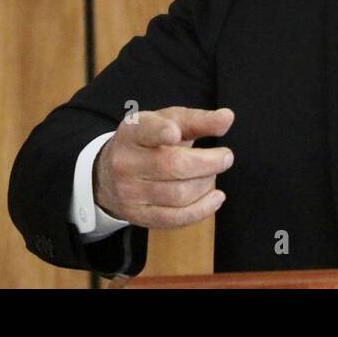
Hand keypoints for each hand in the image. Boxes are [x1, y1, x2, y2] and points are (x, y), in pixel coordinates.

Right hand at [93, 106, 234, 228]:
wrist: (110, 173)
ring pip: (178, 194)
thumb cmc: (150, 141)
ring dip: (206, 184)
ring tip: (212, 175)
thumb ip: (198, 120)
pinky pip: (175, 218)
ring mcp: (130, 192)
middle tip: (226, 157)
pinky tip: (216, 198)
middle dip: (208, 163)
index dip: (161, 132)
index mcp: (133, 132)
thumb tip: (227, 118)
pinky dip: (202, 210)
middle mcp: (126, 162)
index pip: (146, 131)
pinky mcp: (138, 215)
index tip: (175, 132)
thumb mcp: (169, 122)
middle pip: (172, 166)